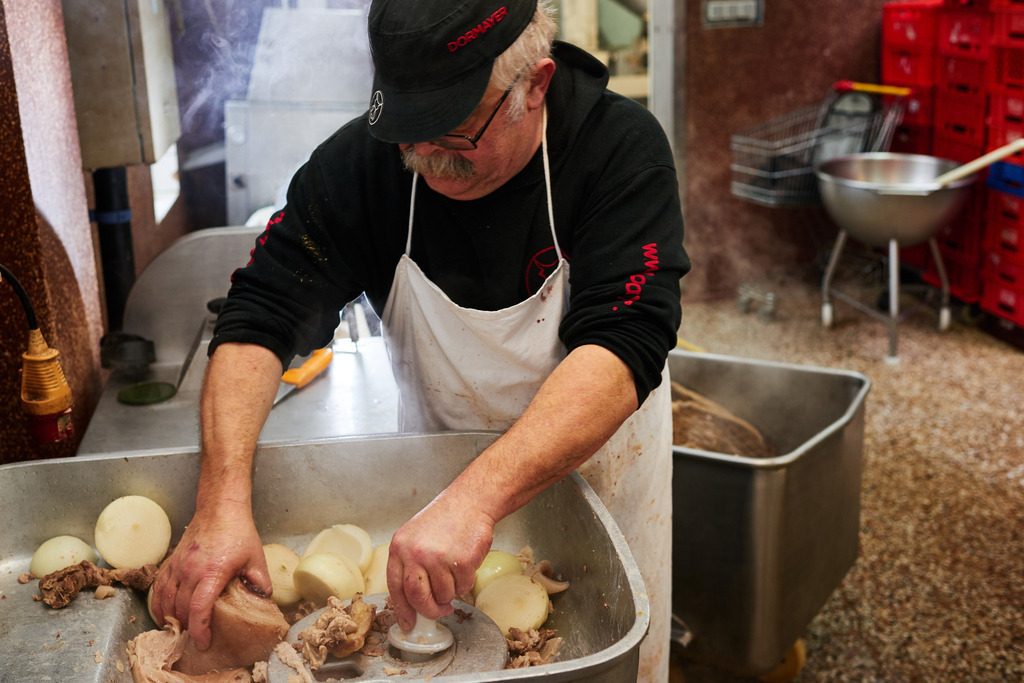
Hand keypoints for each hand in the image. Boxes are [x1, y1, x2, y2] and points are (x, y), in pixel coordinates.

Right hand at [150, 502, 270, 648]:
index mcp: (213, 572)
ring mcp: (178, 566)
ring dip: (170, 618)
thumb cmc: (239, 532)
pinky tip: (164, 613)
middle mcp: (191, 570)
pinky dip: (159, 603)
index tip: (204, 642)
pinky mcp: (171, 561)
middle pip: (181, 609)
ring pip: (166, 600)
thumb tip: (264, 601)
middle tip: (196, 638)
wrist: (220, 509)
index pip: (199, 608)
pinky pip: (159, 587)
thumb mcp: (256, 558)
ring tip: (180, 630)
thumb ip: (260, 582)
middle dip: (187, 628)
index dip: (199, 629)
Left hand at [386, 494, 494, 630]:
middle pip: (418, 597)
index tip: (409, 624)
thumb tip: (413, 603)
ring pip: (443, 595)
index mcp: (399, 547)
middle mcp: (415, 553)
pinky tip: (466, 564)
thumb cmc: (444, 520)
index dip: (402, 610)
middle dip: (430, 610)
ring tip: (455, 571)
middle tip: (440, 610)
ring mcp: (438, 557)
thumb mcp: (415, 538)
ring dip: (452, 591)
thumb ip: (411, 565)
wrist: (469, 502)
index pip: (395, 587)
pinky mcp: (460, 561)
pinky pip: (462, 587)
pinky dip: (466, 582)